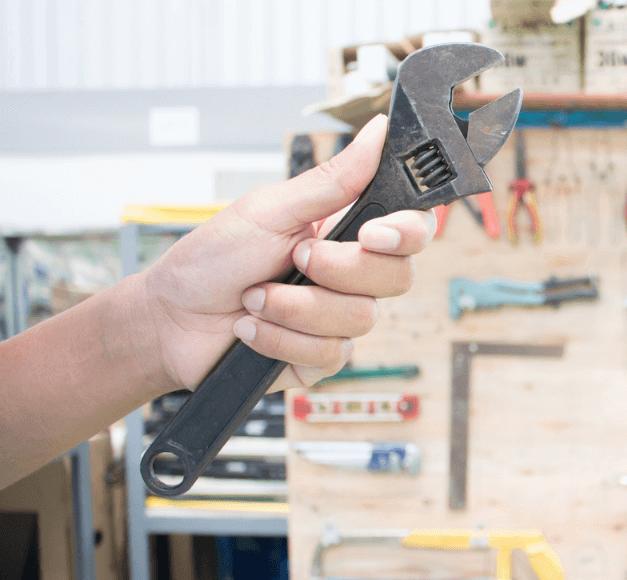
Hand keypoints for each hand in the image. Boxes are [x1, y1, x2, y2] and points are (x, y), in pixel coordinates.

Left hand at [140, 114, 432, 391]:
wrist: (170, 318)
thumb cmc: (215, 257)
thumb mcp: (271, 208)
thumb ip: (333, 179)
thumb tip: (379, 130)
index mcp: (348, 232)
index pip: (412, 230)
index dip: (407, 233)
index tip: (371, 235)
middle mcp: (353, 276)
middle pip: (398, 277)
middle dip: (337, 269)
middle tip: (293, 257)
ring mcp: (340, 319)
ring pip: (360, 318)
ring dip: (294, 306)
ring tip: (254, 297)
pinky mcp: (323, 357)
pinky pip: (331, 353)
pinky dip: (280, 338)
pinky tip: (251, 330)